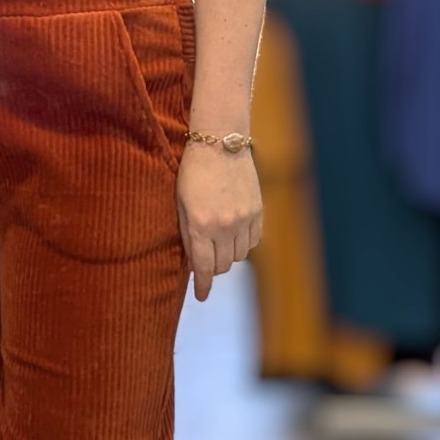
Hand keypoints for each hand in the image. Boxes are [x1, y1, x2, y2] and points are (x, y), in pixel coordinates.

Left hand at [176, 143, 262, 301]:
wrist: (219, 143)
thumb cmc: (192, 174)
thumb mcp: (181, 206)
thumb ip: (187, 237)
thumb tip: (194, 266)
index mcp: (201, 226)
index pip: (203, 268)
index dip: (203, 286)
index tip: (202, 296)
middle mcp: (224, 226)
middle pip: (223, 265)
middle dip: (213, 268)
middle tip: (207, 262)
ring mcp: (244, 219)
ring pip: (239, 256)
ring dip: (228, 256)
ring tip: (220, 244)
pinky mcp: (258, 211)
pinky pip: (253, 242)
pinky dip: (243, 244)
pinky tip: (234, 234)